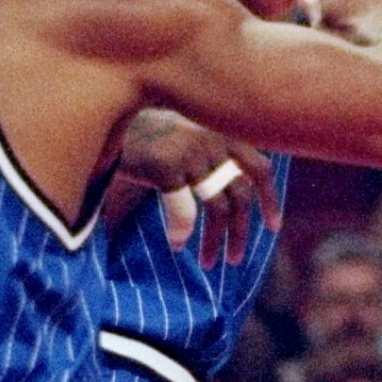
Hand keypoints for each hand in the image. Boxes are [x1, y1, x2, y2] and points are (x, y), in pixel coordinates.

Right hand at [111, 113, 282, 268]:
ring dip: (216, 241)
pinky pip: (185, 213)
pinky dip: (182, 232)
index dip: (270, 200)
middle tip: (235, 259)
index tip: (274, 227)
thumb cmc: (146, 135)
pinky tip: (176, 245)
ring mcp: (191, 153)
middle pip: (241, 196)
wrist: (107, 118)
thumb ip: (213, 156)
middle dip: (241, 232)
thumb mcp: (188, 137)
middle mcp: (212, 140)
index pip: (261, 168)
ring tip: (211, 262)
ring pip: (217, 209)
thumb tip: (235, 191)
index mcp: (222, 132)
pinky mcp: (168, 167)